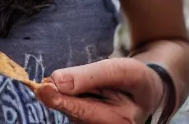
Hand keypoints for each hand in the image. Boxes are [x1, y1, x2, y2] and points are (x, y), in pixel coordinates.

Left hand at [33, 57, 164, 123]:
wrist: (145, 92)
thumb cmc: (134, 80)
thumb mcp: (120, 70)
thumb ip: (89, 75)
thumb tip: (55, 80)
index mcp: (121, 121)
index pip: (83, 111)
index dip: (61, 99)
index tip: (43, 88)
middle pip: (73, 112)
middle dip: (61, 95)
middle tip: (49, 82)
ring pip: (70, 112)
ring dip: (68, 97)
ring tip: (92, 88)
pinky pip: (72, 112)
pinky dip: (69, 100)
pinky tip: (84, 94)